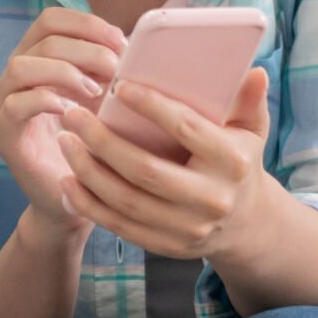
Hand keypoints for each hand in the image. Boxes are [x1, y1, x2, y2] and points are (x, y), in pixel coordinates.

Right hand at [0, 7, 125, 230]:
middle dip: (85, 48)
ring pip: (21, 66)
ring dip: (65, 71)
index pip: (50, 21)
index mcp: (36, 61)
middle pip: (41, 39)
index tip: (121, 42)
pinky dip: (47, 100)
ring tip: (96, 90)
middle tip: (116, 68)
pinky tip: (73, 112)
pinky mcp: (4, 136)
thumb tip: (138, 42)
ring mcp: (2, 106)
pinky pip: (16, 105)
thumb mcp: (106, 99)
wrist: (80, 200)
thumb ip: (111, 69)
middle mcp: (13, 78)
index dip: (86, 24)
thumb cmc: (96, 145)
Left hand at [59, 67, 275, 259]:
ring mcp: (188, 228)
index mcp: (233, 162)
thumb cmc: (238, 162)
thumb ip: (248, 101)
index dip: (152, 107)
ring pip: (126, 201)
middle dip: (103, 142)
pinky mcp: (167, 247)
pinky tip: (68, 181)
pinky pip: (120, 226)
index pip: (187, 129)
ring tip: (64, 141)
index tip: (119, 86)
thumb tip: (253, 71)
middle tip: (73, 115)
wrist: (246, 224)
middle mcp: (211, 199)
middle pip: (146, 170)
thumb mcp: (251, 131)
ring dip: (88, 172)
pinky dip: (90, 205)